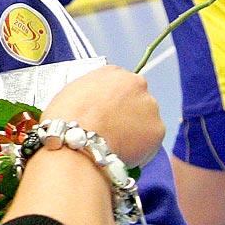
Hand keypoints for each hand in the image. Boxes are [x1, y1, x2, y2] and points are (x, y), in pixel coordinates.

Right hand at [40, 66, 163, 167]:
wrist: (76, 143)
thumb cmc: (66, 119)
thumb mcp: (70, 92)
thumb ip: (91, 92)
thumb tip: (96, 103)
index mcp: (114, 73)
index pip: (118, 83)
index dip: (110, 100)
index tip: (104, 111)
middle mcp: (137, 84)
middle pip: (135, 99)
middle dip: (126, 113)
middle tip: (108, 128)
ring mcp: (150, 107)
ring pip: (144, 120)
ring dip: (133, 129)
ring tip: (112, 143)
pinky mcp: (158, 130)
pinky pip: (149, 140)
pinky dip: (139, 148)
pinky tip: (120, 152)